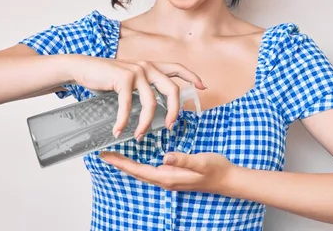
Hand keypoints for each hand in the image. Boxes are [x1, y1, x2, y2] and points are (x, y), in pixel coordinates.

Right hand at [66, 55, 206, 138]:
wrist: (82, 68)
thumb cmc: (105, 77)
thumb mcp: (129, 80)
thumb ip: (142, 88)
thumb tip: (152, 108)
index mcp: (151, 66)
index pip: (177, 68)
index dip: (191, 76)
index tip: (202, 87)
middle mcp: (147, 66)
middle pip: (171, 89)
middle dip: (174, 110)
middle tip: (171, 126)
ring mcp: (136, 71)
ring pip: (150, 102)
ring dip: (145, 123)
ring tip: (139, 136)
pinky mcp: (123, 78)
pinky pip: (128, 105)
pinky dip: (123, 120)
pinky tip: (118, 130)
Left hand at [99, 151, 234, 194]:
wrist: (228, 179)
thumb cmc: (216, 169)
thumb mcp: (202, 162)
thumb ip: (184, 159)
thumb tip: (166, 157)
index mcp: (169, 176)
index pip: (139, 170)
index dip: (122, 163)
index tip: (106, 156)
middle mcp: (166, 179)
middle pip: (137, 172)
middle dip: (119, 163)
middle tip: (104, 153)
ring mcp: (170, 178)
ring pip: (142, 171)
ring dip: (128, 164)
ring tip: (115, 155)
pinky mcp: (174, 174)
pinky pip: (151, 170)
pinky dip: (139, 163)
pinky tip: (137, 157)